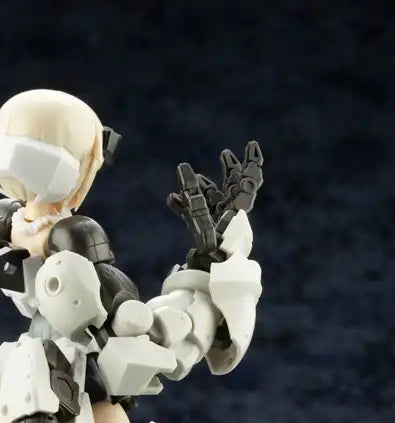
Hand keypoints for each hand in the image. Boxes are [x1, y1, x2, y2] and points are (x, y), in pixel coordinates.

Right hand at [167, 141, 262, 264]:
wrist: (210, 277)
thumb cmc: (213, 255)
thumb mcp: (202, 224)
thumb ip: (191, 198)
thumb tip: (181, 170)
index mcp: (237, 210)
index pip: (249, 182)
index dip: (252, 163)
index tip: (252, 145)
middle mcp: (230, 213)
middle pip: (233, 186)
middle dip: (230, 169)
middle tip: (225, 154)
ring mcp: (218, 221)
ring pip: (213, 197)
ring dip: (202, 185)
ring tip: (187, 172)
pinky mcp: (205, 231)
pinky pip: (195, 213)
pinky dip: (184, 206)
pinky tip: (172, 199)